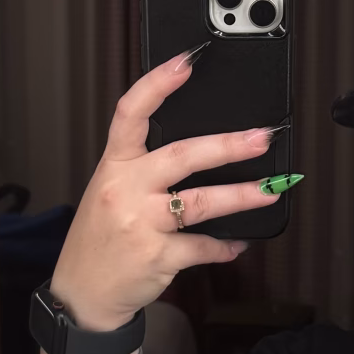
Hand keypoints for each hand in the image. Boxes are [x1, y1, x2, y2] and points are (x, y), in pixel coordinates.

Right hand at [49, 55, 286, 331]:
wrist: (82, 291)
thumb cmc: (101, 236)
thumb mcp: (110, 191)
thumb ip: (145, 168)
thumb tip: (203, 149)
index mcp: (114, 165)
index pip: (131, 113)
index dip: (158, 84)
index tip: (186, 62)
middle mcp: (125, 190)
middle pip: (181, 155)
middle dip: (227, 145)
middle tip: (261, 137)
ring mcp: (140, 223)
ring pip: (200, 202)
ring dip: (241, 195)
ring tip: (270, 189)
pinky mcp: (156, 256)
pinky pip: (202, 246)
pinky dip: (225, 245)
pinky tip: (238, 242)